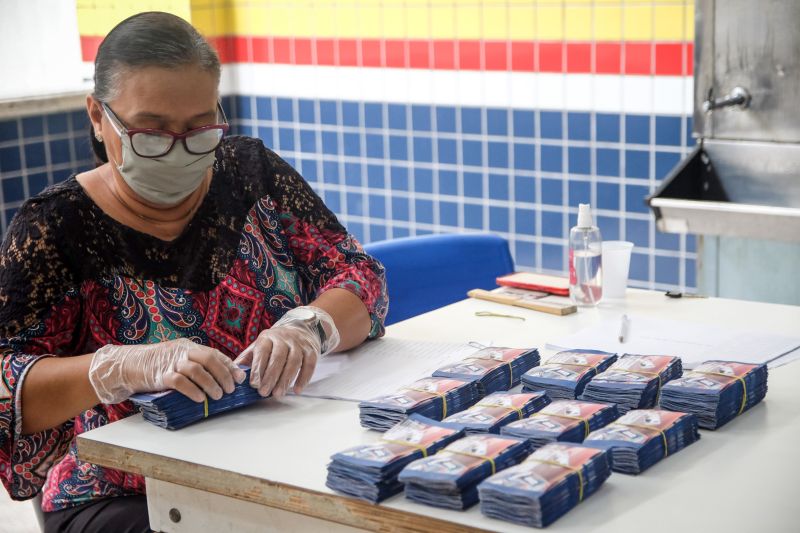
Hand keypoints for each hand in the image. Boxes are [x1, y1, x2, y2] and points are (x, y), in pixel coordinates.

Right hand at [89, 337, 245, 403]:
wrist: (129, 366)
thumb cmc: (157, 366)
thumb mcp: (178, 359)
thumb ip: (196, 365)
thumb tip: (220, 379)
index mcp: (188, 346)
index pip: (214, 353)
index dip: (229, 366)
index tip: (240, 378)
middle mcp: (181, 351)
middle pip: (209, 358)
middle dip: (223, 374)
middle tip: (231, 389)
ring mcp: (170, 362)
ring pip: (196, 370)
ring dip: (211, 384)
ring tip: (219, 396)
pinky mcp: (160, 375)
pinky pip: (180, 382)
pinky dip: (192, 390)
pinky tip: (200, 399)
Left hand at [235, 306, 339, 397]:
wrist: (301, 328)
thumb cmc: (275, 342)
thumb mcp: (260, 345)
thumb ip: (247, 358)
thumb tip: (234, 373)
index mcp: (267, 337)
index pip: (262, 353)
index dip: (258, 369)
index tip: (253, 385)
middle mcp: (284, 338)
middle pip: (278, 358)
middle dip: (271, 376)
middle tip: (264, 393)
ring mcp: (299, 344)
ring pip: (294, 361)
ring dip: (286, 379)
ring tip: (278, 393)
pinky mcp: (312, 350)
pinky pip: (309, 365)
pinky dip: (304, 378)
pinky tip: (297, 390)